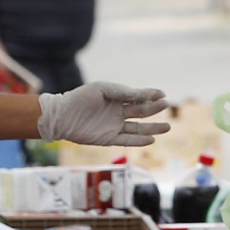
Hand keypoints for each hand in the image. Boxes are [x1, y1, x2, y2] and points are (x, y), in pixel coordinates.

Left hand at [36, 82, 171, 145]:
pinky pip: (128, 140)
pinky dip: (140, 141)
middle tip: (166, 105)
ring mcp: (114, 126)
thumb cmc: (80, 98)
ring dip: (153, 128)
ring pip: (138, 128)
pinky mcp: (109, 139)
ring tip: (168, 127)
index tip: (162, 94)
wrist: (61, 115)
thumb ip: (122, 92)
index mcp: (116, 98)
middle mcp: (117, 112)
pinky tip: (152, 139)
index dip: (150, 95)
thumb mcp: (102, 89)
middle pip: (141, 112)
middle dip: (154, 109)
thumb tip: (140, 95)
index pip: (138, 97)